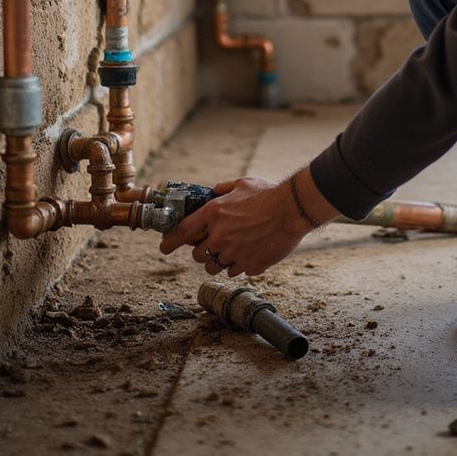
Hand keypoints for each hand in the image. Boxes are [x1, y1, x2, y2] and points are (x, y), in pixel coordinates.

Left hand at [158, 175, 307, 277]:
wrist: (293, 209)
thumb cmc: (268, 193)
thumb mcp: (242, 183)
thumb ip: (223, 189)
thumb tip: (213, 191)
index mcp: (214, 213)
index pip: (183, 232)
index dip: (170, 242)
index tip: (164, 248)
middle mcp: (219, 235)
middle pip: (198, 255)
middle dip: (203, 251)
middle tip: (214, 245)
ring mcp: (233, 253)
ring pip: (215, 267)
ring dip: (220, 261)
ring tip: (233, 251)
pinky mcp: (248, 265)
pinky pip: (236, 271)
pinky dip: (241, 265)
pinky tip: (251, 252)